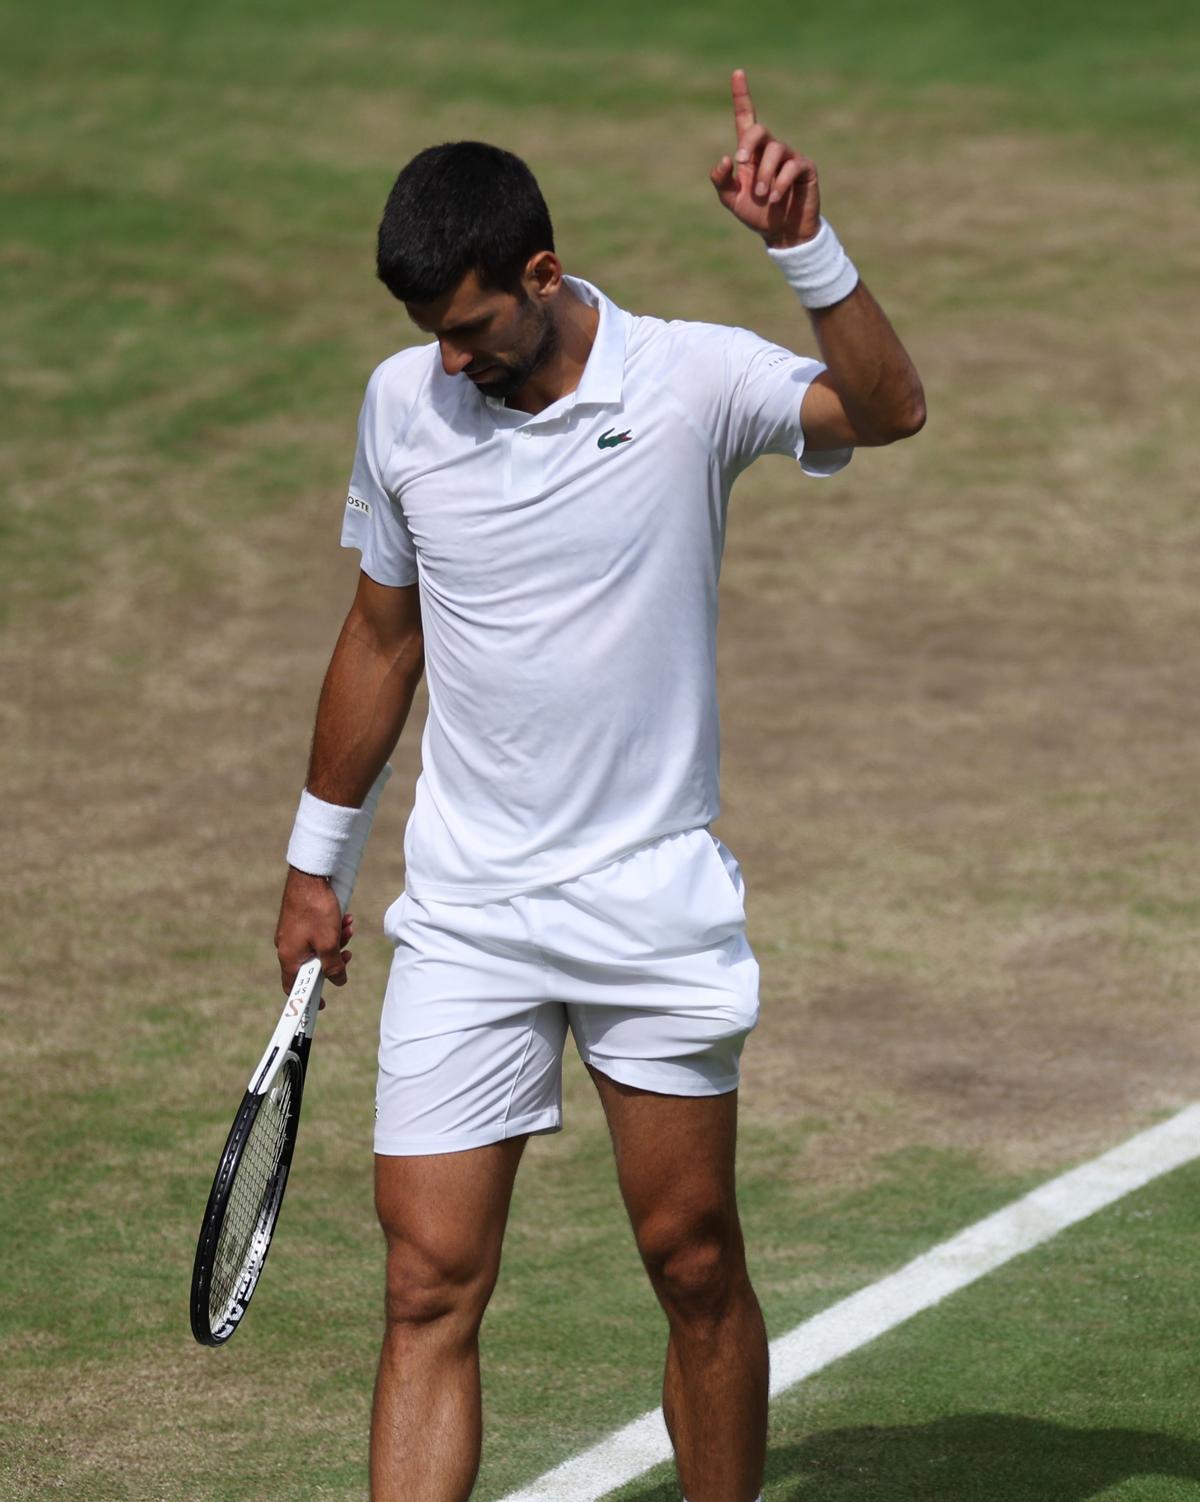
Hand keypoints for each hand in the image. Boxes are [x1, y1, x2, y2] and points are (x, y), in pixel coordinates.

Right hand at [274, 867, 354, 998]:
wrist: (309, 875)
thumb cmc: (316, 910)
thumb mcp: (329, 943)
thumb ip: (334, 966)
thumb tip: (338, 981)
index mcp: (289, 957)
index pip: (294, 988)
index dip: (309, 997)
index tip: (321, 1004)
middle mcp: (286, 947)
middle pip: (311, 966)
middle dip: (333, 961)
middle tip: (347, 955)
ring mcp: (291, 933)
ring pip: (317, 947)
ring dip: (336, 941)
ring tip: (349, 928)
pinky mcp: (298, 920)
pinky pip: (316, 933)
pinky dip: (331, 929)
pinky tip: (344, 918)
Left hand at [710, 68, 820, 248]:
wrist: (782, 234)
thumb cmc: (756, 214)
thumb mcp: (731, 200)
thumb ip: (721, 181)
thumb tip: (725, 158)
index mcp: (750, 153)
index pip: (746, 118)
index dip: (742, 95)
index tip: (737, 72)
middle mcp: (770, 149)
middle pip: (759, 130)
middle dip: (748, 144)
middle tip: (741, 162)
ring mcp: (789, 157)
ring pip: (775, 151)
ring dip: (764, 175)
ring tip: (761, 196)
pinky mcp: (804, 168)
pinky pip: (791, 167)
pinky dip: (779, 184)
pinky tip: (774, 199)